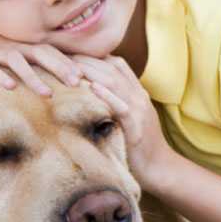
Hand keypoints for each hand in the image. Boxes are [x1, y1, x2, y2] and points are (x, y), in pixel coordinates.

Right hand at [0, 24, 80, 95]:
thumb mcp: (8, 56)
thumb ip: (29, 64)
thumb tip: (55, 79)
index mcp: (20, 46)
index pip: (50, 51)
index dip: (67, 62)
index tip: (86, 77)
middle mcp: (9, 46)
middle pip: (39, 53)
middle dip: (59, 68)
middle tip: (77, 83)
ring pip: (16, 61)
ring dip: (33, 77)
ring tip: (48, 94)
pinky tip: (10, 87)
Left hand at [73, 55, 172, 184]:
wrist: (159, 168)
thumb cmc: (140, 147)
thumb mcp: (129, 119)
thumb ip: (116, 103)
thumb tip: (91, 95)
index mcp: (137, 93)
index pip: (116, 64)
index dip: (94, 55)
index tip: (70, 53)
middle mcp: (139, 96)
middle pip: (112, 67)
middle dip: (87, 58)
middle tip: (61, 53)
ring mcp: (139, 110)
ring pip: (115, 81)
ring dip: (92, 70)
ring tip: (69, 64)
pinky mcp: (136, 126)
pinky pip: (121, 106)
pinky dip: (107, 95)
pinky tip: (92, 87)